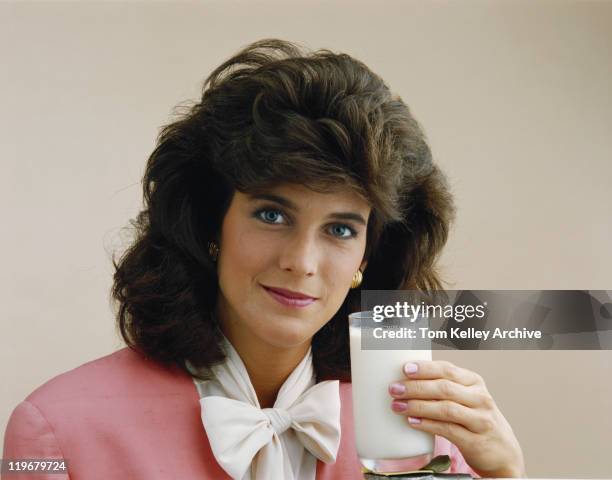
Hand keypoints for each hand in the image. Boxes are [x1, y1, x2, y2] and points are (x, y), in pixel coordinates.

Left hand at [388, 360, 525, 477]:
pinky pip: (448, 430)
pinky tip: (412, 422)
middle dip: (415, 387)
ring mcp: (480, 420)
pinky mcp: (476, 441)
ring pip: (445, 409)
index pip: (447, 369)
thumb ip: (443, 386)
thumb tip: (404, 379)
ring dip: (418, 406)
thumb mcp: (466, 397)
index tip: (405, 368)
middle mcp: (480, 398)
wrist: (502, 451)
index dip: (425, 368)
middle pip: (444, 388)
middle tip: (394, 388)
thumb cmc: (474, 418)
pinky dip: (428, 425)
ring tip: (397, 405)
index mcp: (474, 382)